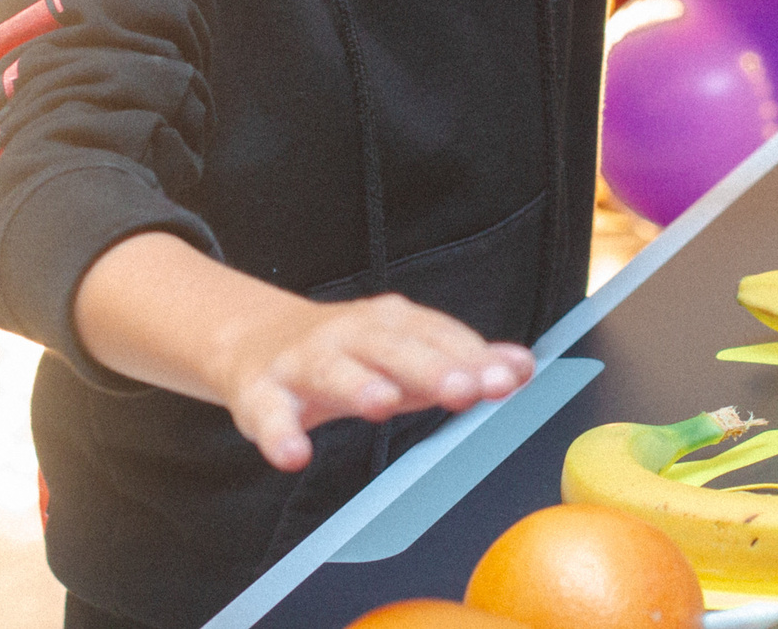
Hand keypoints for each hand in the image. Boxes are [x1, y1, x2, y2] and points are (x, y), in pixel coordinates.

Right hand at [72, 233, 534, 474]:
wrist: (254, 340)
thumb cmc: (349, 353)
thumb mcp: (405, 352)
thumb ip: (461, 361)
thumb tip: (522, 366)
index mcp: (390, 322)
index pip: (437, 335)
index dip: (473, 356)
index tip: (508, 379)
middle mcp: (350, 334)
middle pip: (393, 349)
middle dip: (430, 367)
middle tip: (464, 389)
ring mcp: (304, 362)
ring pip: (333, 372)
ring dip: (359, 386)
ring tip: (385, 405)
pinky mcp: (262, 394)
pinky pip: (270, 415)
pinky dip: (279, 434)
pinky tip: (294, 455)